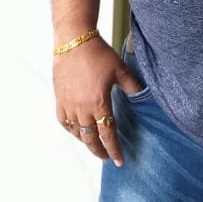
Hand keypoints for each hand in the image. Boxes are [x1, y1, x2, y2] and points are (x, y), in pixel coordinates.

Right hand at [53, 36, 142, 165]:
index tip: (119, 161)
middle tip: (106, 157)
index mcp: (99, 102)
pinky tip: (76, 130)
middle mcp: (82, 107)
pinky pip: (63, 120)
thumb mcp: (120, 69)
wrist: (74, 40)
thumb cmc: (98, 53)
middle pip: (90, 138)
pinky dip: (70, 129)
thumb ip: (132, 86)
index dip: (114, 149)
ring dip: (85, 142)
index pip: (108, 134)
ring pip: (76, 132)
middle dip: (99, 151)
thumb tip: (143, 96)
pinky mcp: (59, 97)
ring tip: (93, 145)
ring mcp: (69, 103)